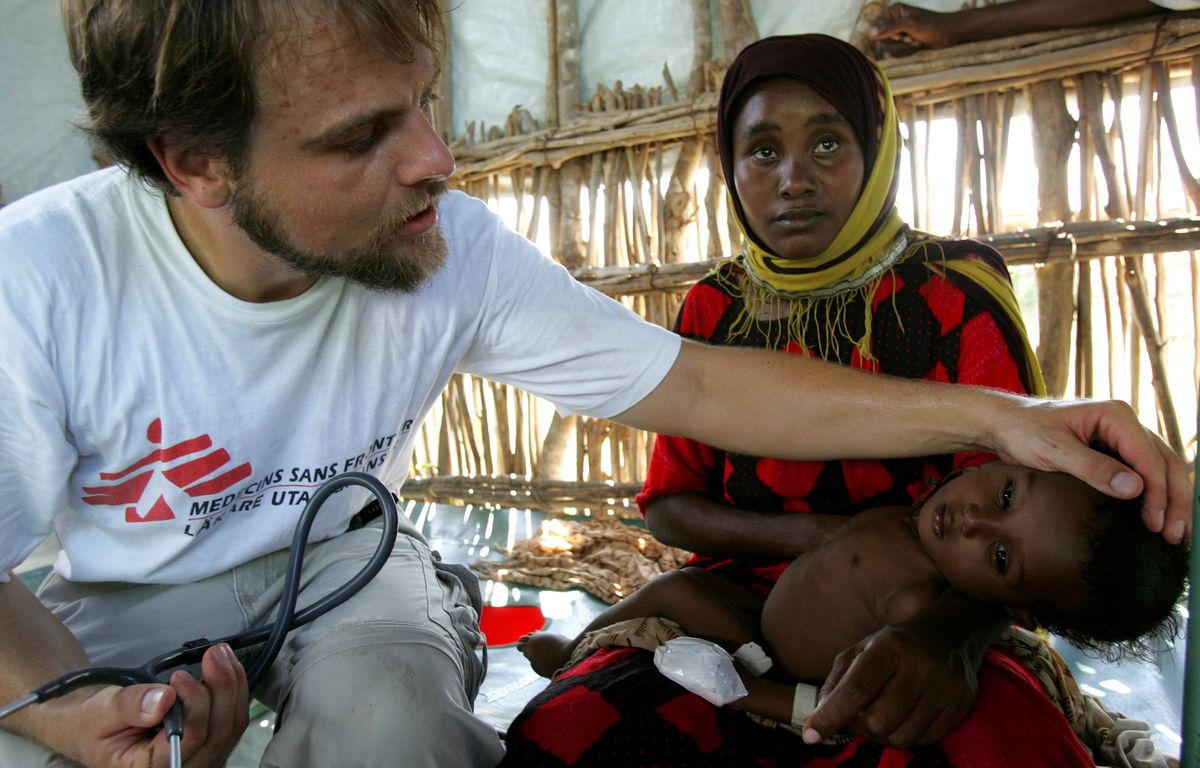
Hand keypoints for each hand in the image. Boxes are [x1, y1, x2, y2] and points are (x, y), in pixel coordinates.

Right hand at [68, 644, 248, 766]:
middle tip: (214, 653)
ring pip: (232, 726)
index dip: (195, 703)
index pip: (191, 739)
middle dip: (222, 687)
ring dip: (232, 685)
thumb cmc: (95, 723)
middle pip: (219, 732)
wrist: (95, 728)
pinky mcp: (208, 747)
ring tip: (220, 654)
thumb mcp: (101, 712)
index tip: (180, 676)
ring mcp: (198, 761)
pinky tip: (227, 668)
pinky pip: (232, 722)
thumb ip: (130, 706)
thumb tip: (164, 699)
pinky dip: (234, 692)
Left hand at [802, 623, 976, 748]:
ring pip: (901, 737)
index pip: (857, 689)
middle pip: (879, 722)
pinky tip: (905, 716)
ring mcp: (945, 688)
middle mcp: (920, 666)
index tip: (811, 734)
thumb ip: (836, 683)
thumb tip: (816, 721)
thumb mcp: (860, 651)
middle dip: (860, 727)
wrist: (951, 635)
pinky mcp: (961, 705)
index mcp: (889, 647)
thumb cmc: (895, 646)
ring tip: (883, 714)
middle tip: (858, 716)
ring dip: (883, 734)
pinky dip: (906, 735)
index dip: (831, 715)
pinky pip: (924, 741)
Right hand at [867, 3, 955, 55]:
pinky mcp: (903, 43)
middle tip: (912, 37)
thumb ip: (889, 28)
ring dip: (904, 48)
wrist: (949, 34)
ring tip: (917, 41)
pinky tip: (918, 45)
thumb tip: (869, 33)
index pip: (877, 28)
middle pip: (882, 40)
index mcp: (893, 12)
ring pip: (889, 49)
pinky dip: (907, 52)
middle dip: (899, 42)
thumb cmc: (932, 26)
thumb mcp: (910, 25)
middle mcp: (893, 21)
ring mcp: (898, 32)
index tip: (902, 33)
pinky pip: (896, 53)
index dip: (888, 35)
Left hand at [989, 397, 1190, 543]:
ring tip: (1173, 533)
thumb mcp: (1054, 450)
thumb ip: (1093, 468)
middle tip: (1174, 536)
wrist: (1004, 424)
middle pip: (1166, 463)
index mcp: (1116, 416)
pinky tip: (1156, 518)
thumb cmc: (1024, 430)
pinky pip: (1144, 473)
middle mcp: (1126, 424)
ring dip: (1171, 500)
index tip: (1155, 523)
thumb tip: (1135, 488)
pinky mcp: (1115, 451)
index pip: (1149, 458)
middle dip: (1175, 501)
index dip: (1158, 493)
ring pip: (1162, 469)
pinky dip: (1155, 495)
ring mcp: (1122, 438)